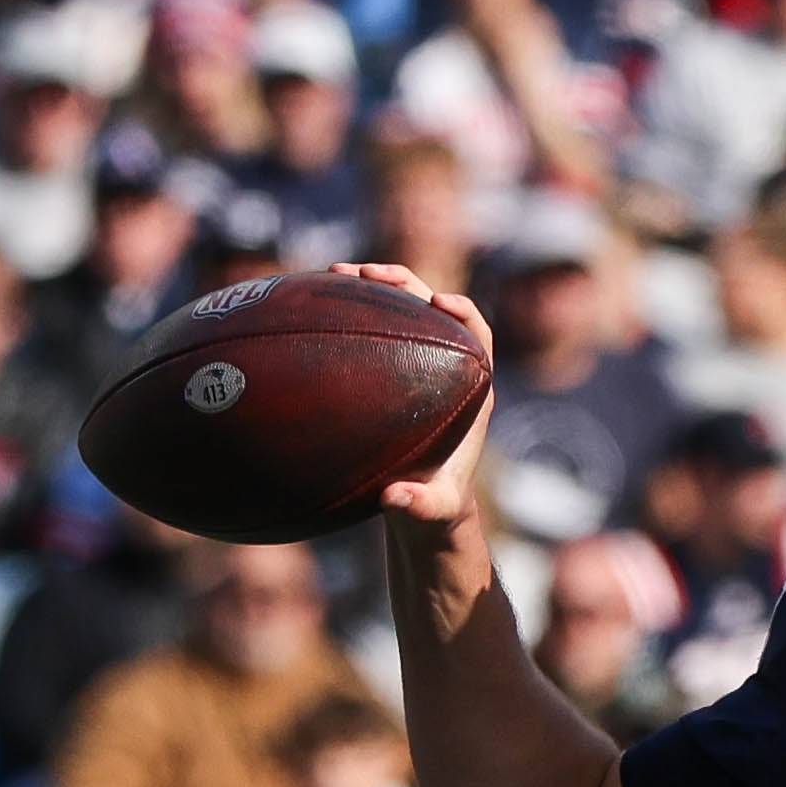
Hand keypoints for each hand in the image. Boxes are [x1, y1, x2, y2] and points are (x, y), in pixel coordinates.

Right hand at [347, 260, 500, 571]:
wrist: (421, 513)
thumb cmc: (434, 510)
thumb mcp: (431, 512)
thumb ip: (420, 507)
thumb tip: (394, 498)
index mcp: (471, 392)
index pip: (479, 337)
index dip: (464, 312)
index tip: (439, 302)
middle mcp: (444, 371)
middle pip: (432, 308)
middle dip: (403, 283)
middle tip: (367, 273)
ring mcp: (412, 368)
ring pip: (397, 312)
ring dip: (370, 288)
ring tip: (335, 273)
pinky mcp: (383, 374)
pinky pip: (365, 334)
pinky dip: (343, 317)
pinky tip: (307, 308)